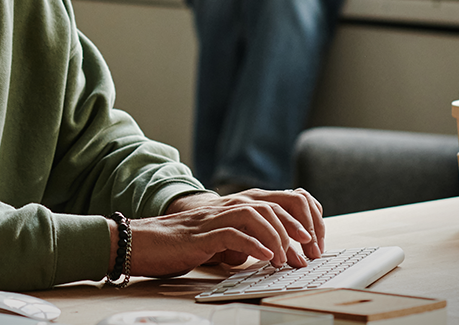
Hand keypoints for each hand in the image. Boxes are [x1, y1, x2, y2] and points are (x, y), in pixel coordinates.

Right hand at [120, 189, 324, 278]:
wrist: (142, 241)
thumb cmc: (181, 243)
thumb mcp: (222, 238)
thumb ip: (245, 238)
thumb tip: (268, 252)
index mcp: (238, 204)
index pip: (285, 198)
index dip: (307, 217)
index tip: (316, 242)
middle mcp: (230, 204)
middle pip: (277, 204)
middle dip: (300, 230)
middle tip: (310, 254)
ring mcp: (216, 217)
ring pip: (259, 215)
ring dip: (280, 238)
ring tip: (289, 259)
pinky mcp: (202, 233)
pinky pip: (234, 234)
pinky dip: (255, 246)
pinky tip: (266, 259)